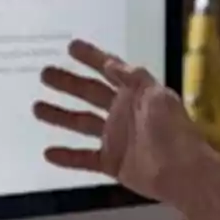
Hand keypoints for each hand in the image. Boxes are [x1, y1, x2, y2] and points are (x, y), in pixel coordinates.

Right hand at [33, 39, 216, 205]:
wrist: (183, 172)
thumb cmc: (173, 132)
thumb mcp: (156, 97)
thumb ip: (134, 79)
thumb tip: (111, 63)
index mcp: (135, 93)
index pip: (110, 70)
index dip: (92, 57)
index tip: (71, 47)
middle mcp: (123, 112)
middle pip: (89, 93)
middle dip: (68, 83)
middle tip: (44, 74)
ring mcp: (116, 138)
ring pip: (81, 123)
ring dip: (60, 115)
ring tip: (37, 108)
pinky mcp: (112, 162)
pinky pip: (84, 158)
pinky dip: (67, 157)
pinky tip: (48, 152)